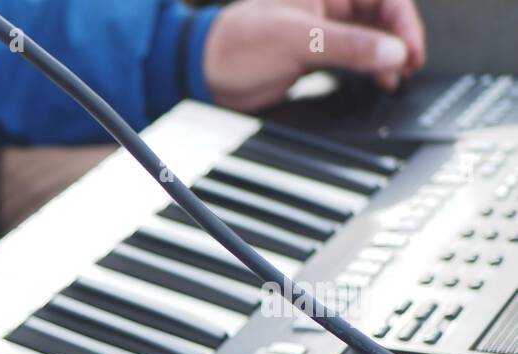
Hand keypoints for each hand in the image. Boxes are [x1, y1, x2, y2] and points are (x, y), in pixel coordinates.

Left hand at [204, 0, 426, 112]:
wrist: (207, 73)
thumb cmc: (238, 43)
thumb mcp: (297, 40)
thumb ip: (347, 45)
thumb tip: (392, 52)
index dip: (404, 23)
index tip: (411, 51)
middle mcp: (332, 3)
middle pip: (384, 16)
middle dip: (400, 41)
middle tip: (410, 67)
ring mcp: (327, 28)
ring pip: (373, 37)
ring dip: (388, 56)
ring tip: (396, 78)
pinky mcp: (321, 52)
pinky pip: (357, 55)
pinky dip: (371, 67)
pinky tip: (380, 80)